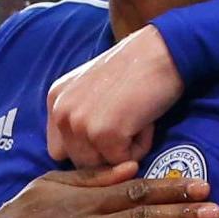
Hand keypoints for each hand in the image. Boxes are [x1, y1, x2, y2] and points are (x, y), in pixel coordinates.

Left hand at [46, 28, 182, 167]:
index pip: (59, 151)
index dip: (87, 150)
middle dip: (107, 151)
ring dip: (124, 151)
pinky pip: (124, 162)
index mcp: (56, 100)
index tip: (109, 134)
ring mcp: (81, 123)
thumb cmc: (136, 69)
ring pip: (101, 166)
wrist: (163, 51)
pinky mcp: (105, 134)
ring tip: (136, 118)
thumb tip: (85, 158)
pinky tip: (145, 120)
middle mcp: (62, 111)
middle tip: (128, 118)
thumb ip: (79, 117)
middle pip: (80, 162)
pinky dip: (141, 147)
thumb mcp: (92, 89)